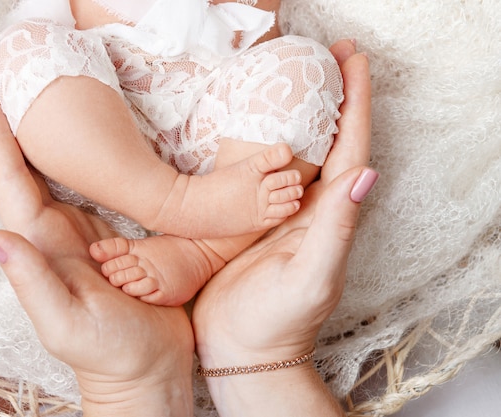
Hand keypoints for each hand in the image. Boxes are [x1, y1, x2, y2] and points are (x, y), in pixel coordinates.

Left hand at [0, 73, 193, 415]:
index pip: (11, 180)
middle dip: (5, 124)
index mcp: (42, 246)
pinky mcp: (115, 234)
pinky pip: (95, 188)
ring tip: (29, 95)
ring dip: (40, 134)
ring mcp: (84, 232)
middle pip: (25, 168)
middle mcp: (57, 233)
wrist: (147, 368)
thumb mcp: (65, 321)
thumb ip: (32, 280)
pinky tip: (82, 139)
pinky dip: (85, 158)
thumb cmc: (109, 352)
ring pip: (57, 173)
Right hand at [192, 39, 373, 415]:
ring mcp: (282, 213)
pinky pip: (266, 171)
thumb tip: (365, 175)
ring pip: (299, 151)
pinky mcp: (253, 219)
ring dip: (306, 112)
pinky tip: (259, 125)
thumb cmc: (277, 320)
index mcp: (330, 216)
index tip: (354, 63)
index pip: (351, 149)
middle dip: (337, 96)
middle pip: (330, 141)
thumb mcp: (311, 276)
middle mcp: (311, 209)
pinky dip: (268, 141)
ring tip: (302, 76)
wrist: (242, 350)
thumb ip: (336, 229)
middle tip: (333, 55)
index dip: (356, 104)